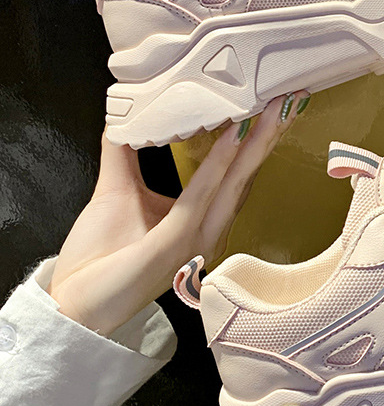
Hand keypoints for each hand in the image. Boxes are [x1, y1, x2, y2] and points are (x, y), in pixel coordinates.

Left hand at [48, 92, 307, 334]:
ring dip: (254, 145)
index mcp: (199, 221)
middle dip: (268, 137)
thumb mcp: (116, 192)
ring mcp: (194, 240)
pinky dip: (218, 166)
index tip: (270, 107)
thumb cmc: (99, 260)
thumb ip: (125, 152)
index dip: (254, 141)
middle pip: (245, 177)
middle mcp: (206, 231)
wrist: (73, 306)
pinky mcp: (173, 245)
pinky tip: (230, 137)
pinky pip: (200, 198)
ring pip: (233, 185)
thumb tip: (129, 114)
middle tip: (287, 99)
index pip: (234, 175)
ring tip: (268, 112)